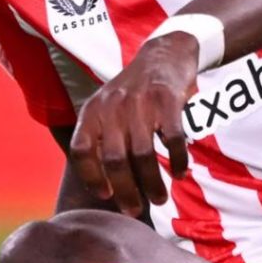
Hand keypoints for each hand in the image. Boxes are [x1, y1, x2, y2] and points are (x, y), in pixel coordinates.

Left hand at [68, 32, 198, 215]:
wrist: (165, 52)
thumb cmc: (136, 90)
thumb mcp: (108, 106)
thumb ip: (102, 137)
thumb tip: (105, 186)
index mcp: (93, 111)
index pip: (81, 150)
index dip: (91, 177)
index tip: (106, 195)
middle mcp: (112, 106)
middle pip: (114, 159)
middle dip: (125, 191)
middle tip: (135, 210)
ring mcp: (140, 102)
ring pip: (142, 154)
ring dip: (152, 182)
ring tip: (159, 199)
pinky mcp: (167, 99)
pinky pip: (172, 139)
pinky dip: (177, 160)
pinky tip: (180, 172)